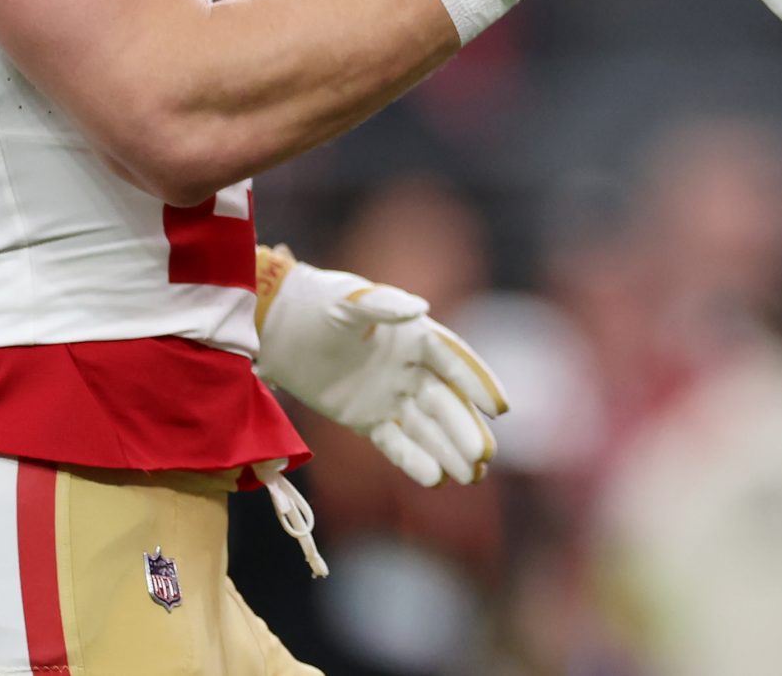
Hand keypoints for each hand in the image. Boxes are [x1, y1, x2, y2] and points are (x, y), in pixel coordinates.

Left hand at [255, 254, 508, 486]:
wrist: (281, 328)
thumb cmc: (320, 304)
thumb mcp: (349, 302)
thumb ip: (383, 306)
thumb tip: (420, 309)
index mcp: (416, 336)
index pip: (455, 362)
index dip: (478, 384)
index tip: (500, 408)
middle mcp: (410, 368)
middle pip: (445, 402)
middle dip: (466, 429)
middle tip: (485, 456)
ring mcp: (390, 396)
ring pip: (426, 427)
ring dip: (449, 450)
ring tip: (472, 476)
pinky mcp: (366, 419)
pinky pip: (394, 443)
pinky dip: (414, 460)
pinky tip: (435, 480)